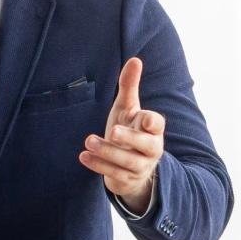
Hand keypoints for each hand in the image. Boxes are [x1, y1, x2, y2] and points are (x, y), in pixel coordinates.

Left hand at [81, 57, 164, 211]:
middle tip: (112, 131)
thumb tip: (135, 60)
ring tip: (89, 141)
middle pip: (146, 145)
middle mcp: (151, 149)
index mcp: (153, 130)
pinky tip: (83, 156)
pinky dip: (98, 166)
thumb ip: (130, 86)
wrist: (130, 167)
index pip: (157, 124)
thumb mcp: (128, 109)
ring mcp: (140, 166)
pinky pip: (114, 174)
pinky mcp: (127, 179)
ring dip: (108, 152)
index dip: (152, 123)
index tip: (144, 121)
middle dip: (130, 139)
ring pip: (128, 162)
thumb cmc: (129, 130)